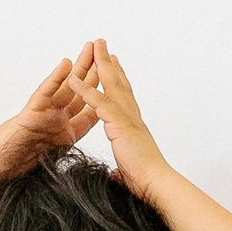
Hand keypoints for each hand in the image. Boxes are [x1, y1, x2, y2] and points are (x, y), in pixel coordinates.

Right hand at [0, 57, 96, 191]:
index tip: (118, 81)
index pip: (90, 110)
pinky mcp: (30, 113)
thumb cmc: (18, 167)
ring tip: (89, 49)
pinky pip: (45, 93)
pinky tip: (65, 64)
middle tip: (106, 52)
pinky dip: (56, 79)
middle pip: (80, 92)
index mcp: (66, 132)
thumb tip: (94, 167)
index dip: (104, 96)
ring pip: (65, 87)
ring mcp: (43, 113)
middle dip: (94, 72)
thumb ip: (69, 154)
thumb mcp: (54, 161)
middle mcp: (56, 118)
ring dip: (78, 67)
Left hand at [70, 39, 168, 201]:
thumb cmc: (146, 181)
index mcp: (134, 126)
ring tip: (94, 47)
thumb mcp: (129, 172)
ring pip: (112, 85)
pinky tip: (75, 79)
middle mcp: (132, 117)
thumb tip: (116, 176)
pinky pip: (99, 102)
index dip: (119, 80)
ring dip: (102, 65)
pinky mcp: (120, 124)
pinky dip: (86, 90)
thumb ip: (121, 169)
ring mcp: (127, 118)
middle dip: (111, 64)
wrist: (156, 184)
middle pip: (120, 84)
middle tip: (104, 46)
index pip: (125, 98)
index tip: (114, 66)